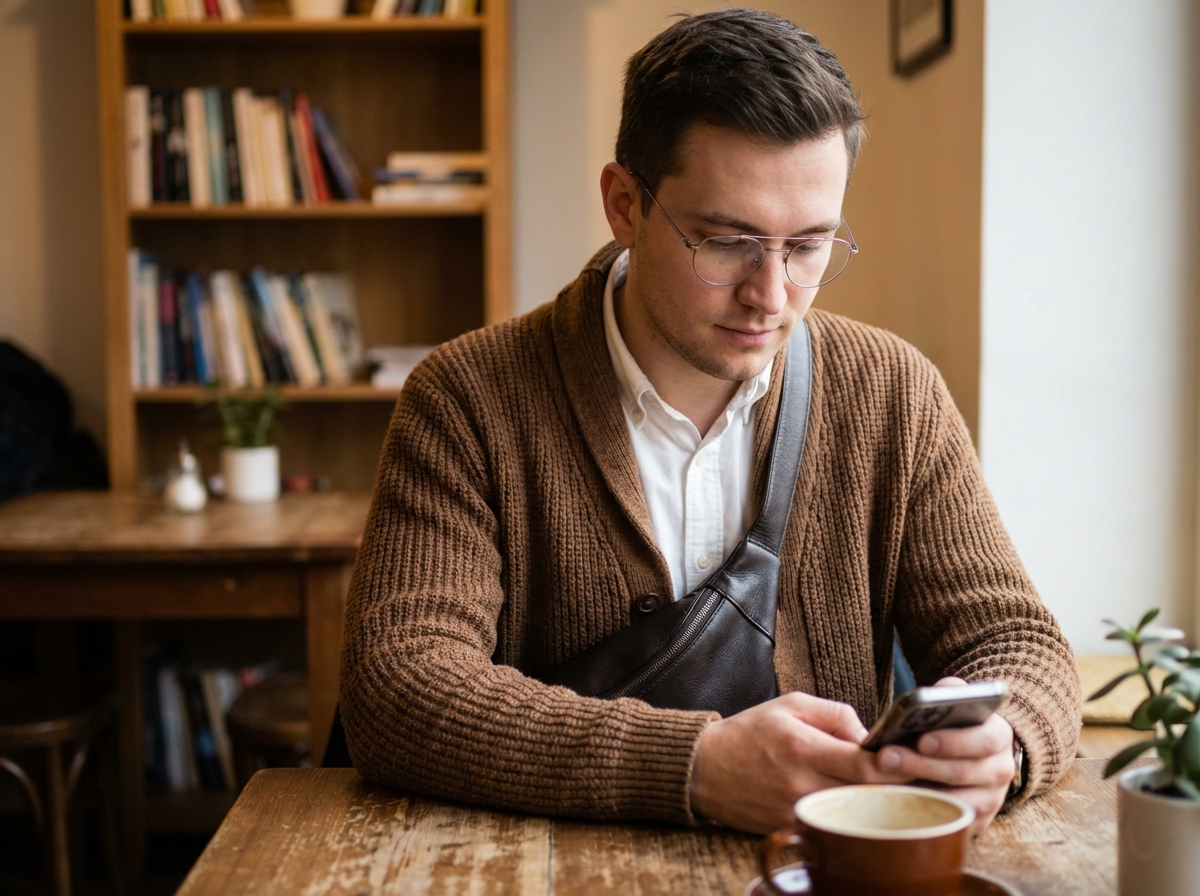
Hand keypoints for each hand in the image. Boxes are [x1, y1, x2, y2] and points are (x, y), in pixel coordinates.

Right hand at [689, 691, 910, 832]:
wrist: (704, 768)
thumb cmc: (750, 731)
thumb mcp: (791, 704)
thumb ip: (836, 714)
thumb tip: (870, 736)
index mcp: (803, 747)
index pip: (864, 764)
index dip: (895, 763)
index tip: (911, 756)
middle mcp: (801, 784)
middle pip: (866, 793)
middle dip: (893, 784)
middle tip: (910, 772)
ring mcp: (797, 811)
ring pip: (853, 812)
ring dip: (874, 801)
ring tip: (887, 786)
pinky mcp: (791, 827)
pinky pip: (832, 823)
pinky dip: (848, 814)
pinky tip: (857, 803)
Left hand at [873, 677, 1014, 835]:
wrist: (969, 752)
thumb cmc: (952, 722)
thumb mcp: (953, 700)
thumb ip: (942, 694)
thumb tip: (913, 701)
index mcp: (998, 735)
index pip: (984, 740)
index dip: (953, 741)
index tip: (921, 740)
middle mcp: (1000, 770)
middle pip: (962, 773)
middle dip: (921, 765)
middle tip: (885, 757)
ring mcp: (990, 800)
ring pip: (955, 801)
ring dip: (916, 791)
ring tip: (883, 780)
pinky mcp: (976, 822)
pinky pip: (949, 823)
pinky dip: (921, 813)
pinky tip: (893, 801)